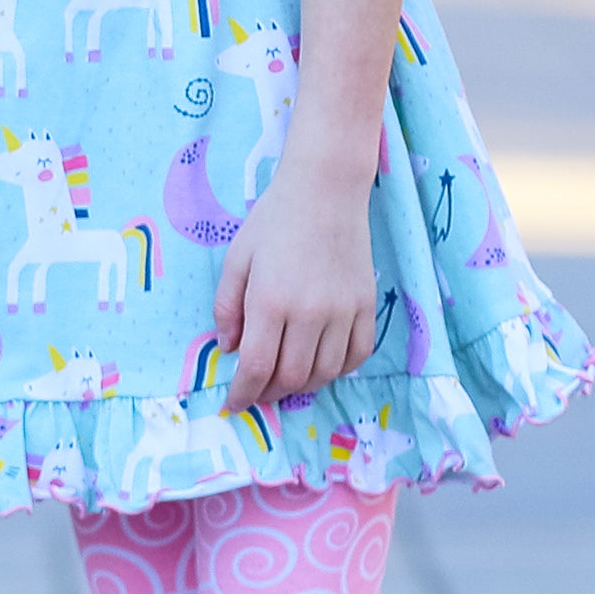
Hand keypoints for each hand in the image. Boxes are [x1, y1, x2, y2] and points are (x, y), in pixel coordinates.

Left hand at [215, 166, 377, 411]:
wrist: (325, 190)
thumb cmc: (274, 220)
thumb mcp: (236, 259)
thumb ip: (227, 307)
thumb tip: (229, 348)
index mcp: (270, 301)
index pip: (257, 368)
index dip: (244, 394)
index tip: (235, 404)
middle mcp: (310, 313)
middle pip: (292, 377)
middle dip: (270, 392)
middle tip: (258, 390)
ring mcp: (344, 311)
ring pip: (325, 373)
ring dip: (303, 385)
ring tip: (287, 379)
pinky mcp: (367, 306)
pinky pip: (357, 355)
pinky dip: (338, 369)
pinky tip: (321, 363)